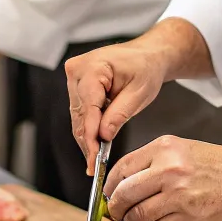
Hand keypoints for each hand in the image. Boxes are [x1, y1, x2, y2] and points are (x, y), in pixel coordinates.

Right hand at [65, 41, 166, 169]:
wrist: (147, 55)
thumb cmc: (146, 68)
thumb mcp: (139, 93)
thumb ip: (119, 114)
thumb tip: (103, 135)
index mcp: (93, 67)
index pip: (88, 108)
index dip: (90, 135)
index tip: (94, 158)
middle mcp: (77, 70)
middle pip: (79, 114)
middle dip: (88, 141)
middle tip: (94, 165)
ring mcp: (74, 76)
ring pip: (77, 115)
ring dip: (87, 136)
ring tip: (95, 158)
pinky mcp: (76, 84)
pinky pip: (80, 110)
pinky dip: (88, 126)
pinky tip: (95, 143)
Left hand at [103, 136, 221, 220]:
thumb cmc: (219, 164)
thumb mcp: (182, 149)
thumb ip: (153, 162)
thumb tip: (125, 182)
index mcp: (164, 148)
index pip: (123, 168)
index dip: (110, 184)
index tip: (108, 193)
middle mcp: (168, 169)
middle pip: (125, 193)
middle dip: (115, 207)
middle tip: (115, 212)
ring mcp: (179, 194)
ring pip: (139, 215)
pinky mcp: (189, 215)